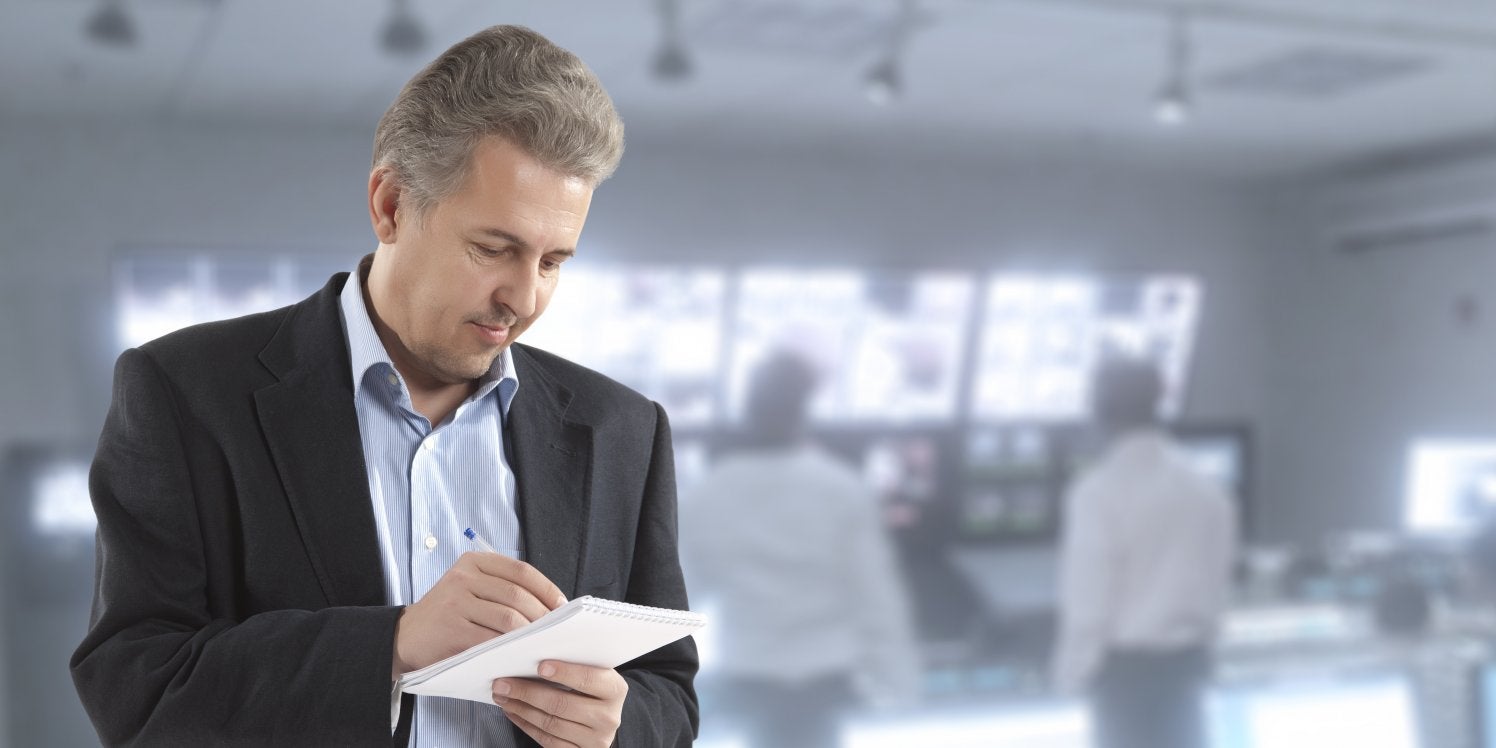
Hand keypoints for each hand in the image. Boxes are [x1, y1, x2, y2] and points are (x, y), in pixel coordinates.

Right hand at [392, 552, 565, 677]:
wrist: (406, 636)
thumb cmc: (449, 614)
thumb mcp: (471, 588)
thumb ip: (502, 588)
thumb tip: (549, 604)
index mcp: (473, 562)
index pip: (521, 570)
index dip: (546, 588)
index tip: (561, 606)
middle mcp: (463, 577)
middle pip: (517, 594)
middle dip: (542, 614)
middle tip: (555, 631)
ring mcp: (456, 603)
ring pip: (508, 618)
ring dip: (530, 633)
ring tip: (541, 643)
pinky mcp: (452, 630)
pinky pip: (492, 639)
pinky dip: (511, 648)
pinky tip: (519, 654)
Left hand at [493, 661, 627, 747]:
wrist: (603, 719)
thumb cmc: (592, 689)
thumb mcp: (594, 674)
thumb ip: (575, 664)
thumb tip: (535, 654)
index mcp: (615, 690)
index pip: (589, 679)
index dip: (565, 673)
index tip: (540, 666)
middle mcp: (608, 717)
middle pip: (563, 704)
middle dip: (528, 692)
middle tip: (502, 683)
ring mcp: (595, 740)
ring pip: (551, 723)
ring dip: (521, 708)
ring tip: (502, 696)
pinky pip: (547, 740)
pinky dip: (525, 725)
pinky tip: (513, 711)